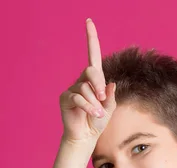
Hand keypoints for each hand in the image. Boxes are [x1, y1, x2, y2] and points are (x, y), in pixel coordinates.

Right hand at [59, 18, 115, 143]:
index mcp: (94, 80)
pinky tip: (93, 115)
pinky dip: (88, 107)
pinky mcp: (65, 98)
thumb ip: (110, 96)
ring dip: (95, 103)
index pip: (92, 55)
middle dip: (99, 84)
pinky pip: (78, 98)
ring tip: (97, 114)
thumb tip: (110, 84)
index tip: (89, 21)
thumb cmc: (98, 122)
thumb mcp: (109, 108)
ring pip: (86, 88)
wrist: (85, 137)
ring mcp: (72, 89)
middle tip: (103, 99)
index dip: (91, 38)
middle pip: (91, 71)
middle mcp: (82, 81)